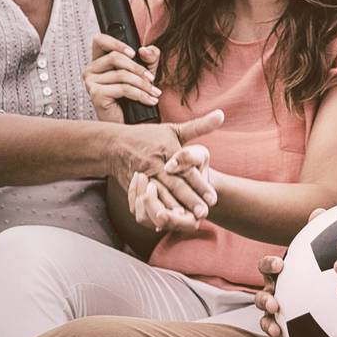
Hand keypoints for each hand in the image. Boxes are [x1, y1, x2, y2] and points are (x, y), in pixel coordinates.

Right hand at [85, 32, 162, 122]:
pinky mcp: (96, 94)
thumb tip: (145, 50)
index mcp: (99, 61)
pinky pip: (122, 88)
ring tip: (154, 93)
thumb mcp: (145, 72)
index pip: (99, 40)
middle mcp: (91, 70)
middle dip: (138, 68)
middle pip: (114, 57)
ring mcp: (91, 82)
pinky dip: (140, 94)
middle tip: (152, 79)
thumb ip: (149, 57)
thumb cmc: (133, 97)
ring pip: (122, 74)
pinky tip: (149, 100)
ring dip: (143, 84)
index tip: (134, 53)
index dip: (116, 43)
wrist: (129, 122)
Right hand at [104, 110, 224, 219]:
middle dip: (189, 201)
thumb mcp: (174, 129)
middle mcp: (155, 165)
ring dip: (173, 209)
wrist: (114, 145)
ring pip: (160, 196)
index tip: (213, 198)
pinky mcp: (135, 187)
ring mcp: (144, 177)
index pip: (186, 170)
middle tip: (204, 214)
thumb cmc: (149, 137)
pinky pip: (146, 202)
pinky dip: (156, 211)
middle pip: (174, 185)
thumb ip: (200, 125)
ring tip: (187, 221)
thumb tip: (221, 115)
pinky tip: (166, 222)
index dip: (200, 185)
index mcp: (167, 151)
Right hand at [256, 208, 327, 336]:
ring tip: (278, 334)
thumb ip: (318, 235)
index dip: (270, 265)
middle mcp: (274, 294)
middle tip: (276, 303)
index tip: (280, 265)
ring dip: (270, 328)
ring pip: (266, 322)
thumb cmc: (321, 270)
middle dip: (265, 299)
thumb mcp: (321, 253)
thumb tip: (319, 209)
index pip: (268, 266)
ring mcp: (277, 316)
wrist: (324, 297)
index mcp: (281, 274)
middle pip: (261, 295)